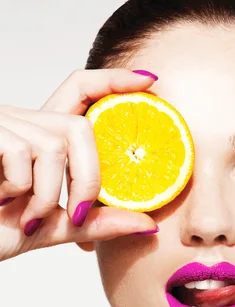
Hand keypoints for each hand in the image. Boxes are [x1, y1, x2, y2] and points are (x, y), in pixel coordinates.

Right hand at [0, 68, 158, 261]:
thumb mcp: (56, 225)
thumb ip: (98, 223)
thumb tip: (148, 225)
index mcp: (40, 137)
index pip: (79, 91)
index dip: (112, 81)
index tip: (147, 81)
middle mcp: (22, 121)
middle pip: (79, 126)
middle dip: (89, 177)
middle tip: (78, 213)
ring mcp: (2, 124)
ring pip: (53, 146)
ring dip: (49, 195)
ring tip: (28, 218)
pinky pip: (22, 154)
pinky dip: (22, 190)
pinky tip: (3, 202)